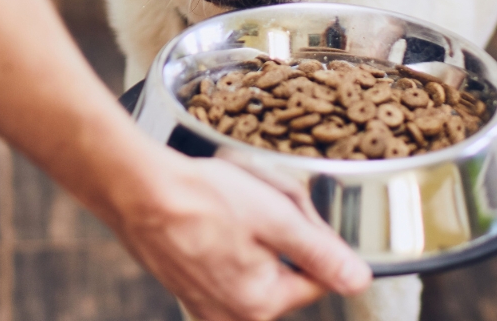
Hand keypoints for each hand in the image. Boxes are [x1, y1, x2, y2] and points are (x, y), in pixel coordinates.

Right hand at [109, 148, 371, 320]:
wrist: (137, 189)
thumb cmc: (202, 198)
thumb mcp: (277, 217)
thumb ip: (321, 253)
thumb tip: (359, 280)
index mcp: (259, 304)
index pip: (317, 277)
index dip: (312, 237)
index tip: (291, 210)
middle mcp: (230, 314)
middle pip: (284, 270)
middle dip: (280, 233)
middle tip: (259, 200)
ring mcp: (203, 302)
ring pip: (255, 263)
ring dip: (253, 232)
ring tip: (231, 204)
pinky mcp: (185, 285)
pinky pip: (224, 262)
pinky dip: (225, 236)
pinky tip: (213, 213)